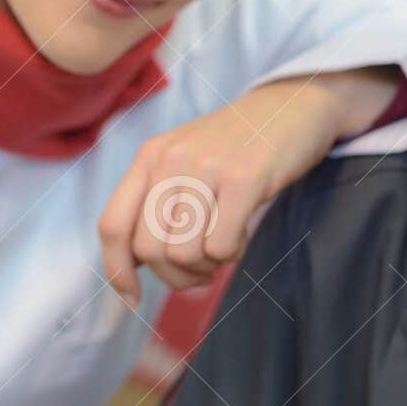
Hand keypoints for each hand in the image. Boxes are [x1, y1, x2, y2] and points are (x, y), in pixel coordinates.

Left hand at [98, 67, 399, 304]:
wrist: (294, 106)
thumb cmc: (239, 147)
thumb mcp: (186, 162)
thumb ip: (158, 204)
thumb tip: (135, 268)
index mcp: (149, 157)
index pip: (113, 225)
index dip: (117, 271)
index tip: (133, 299)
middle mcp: (169, 159)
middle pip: (149, 249)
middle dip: (175, 276)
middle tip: (203, 271)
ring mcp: (206, 167)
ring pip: (182, 253)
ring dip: (206, 267)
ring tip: (225, 246)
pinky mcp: (244, 178)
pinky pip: (220, 247)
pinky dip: (231, 254)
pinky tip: (242, 234)